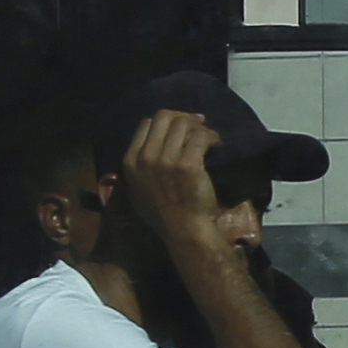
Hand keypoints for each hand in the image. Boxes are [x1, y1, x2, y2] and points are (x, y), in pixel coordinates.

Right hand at [117, 111, 229, 248]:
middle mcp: (145, 157)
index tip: (181, 126)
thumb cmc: (162, 214)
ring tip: (209, 138)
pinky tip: (216, 144)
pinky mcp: (188, 164)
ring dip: (199, 127)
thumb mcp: (138, 189)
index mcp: (130, 161)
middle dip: (183, 117)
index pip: (147, 123)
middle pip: (164, 117)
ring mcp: (166, 160)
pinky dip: (211, 136)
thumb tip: (156, 140)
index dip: (166, 121)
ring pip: (183, 123)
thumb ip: (140, 165)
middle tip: (198, 126)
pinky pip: (200, 136)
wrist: (183, 230)